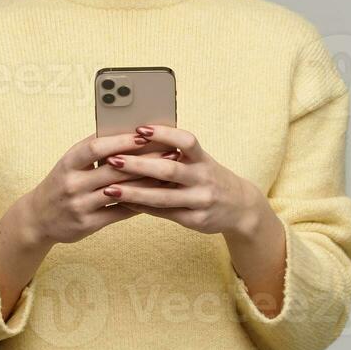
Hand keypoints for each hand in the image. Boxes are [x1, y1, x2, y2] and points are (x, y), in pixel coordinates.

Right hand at [18, 129, 170, 245]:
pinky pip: (119, 213)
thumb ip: (93, 149)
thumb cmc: (62, 182)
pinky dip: (138, 204)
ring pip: (120, 192)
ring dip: (147, 183)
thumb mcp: (70, 163)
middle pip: (113, 170)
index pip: (95, 147)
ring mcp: (79, 205)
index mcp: (68, 162)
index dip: (121, 141)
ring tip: (169, 175)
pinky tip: (156, 196)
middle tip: (170, 154)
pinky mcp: (87, 224)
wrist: (38, 218)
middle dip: (144, 161)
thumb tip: (127, 130)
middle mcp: (72, 183)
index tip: (145, 134)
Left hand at [100, 124, 263, 235]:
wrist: (241, 207)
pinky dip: (142, 208)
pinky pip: (165, 214)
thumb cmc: (210, 178)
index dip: (164, 134)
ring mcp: (201, 201)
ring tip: (109, 188)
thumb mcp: (200, 161)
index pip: (186, 141)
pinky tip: (124, 202)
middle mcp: (204, 178)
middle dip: (139, 165)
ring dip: (134, 192)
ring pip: (163, 197)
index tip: (139, 129)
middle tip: (112, 159)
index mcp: (203, 159)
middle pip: (169, 170)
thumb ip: (176, 153)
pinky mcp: (196, 220)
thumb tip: (137, 138)